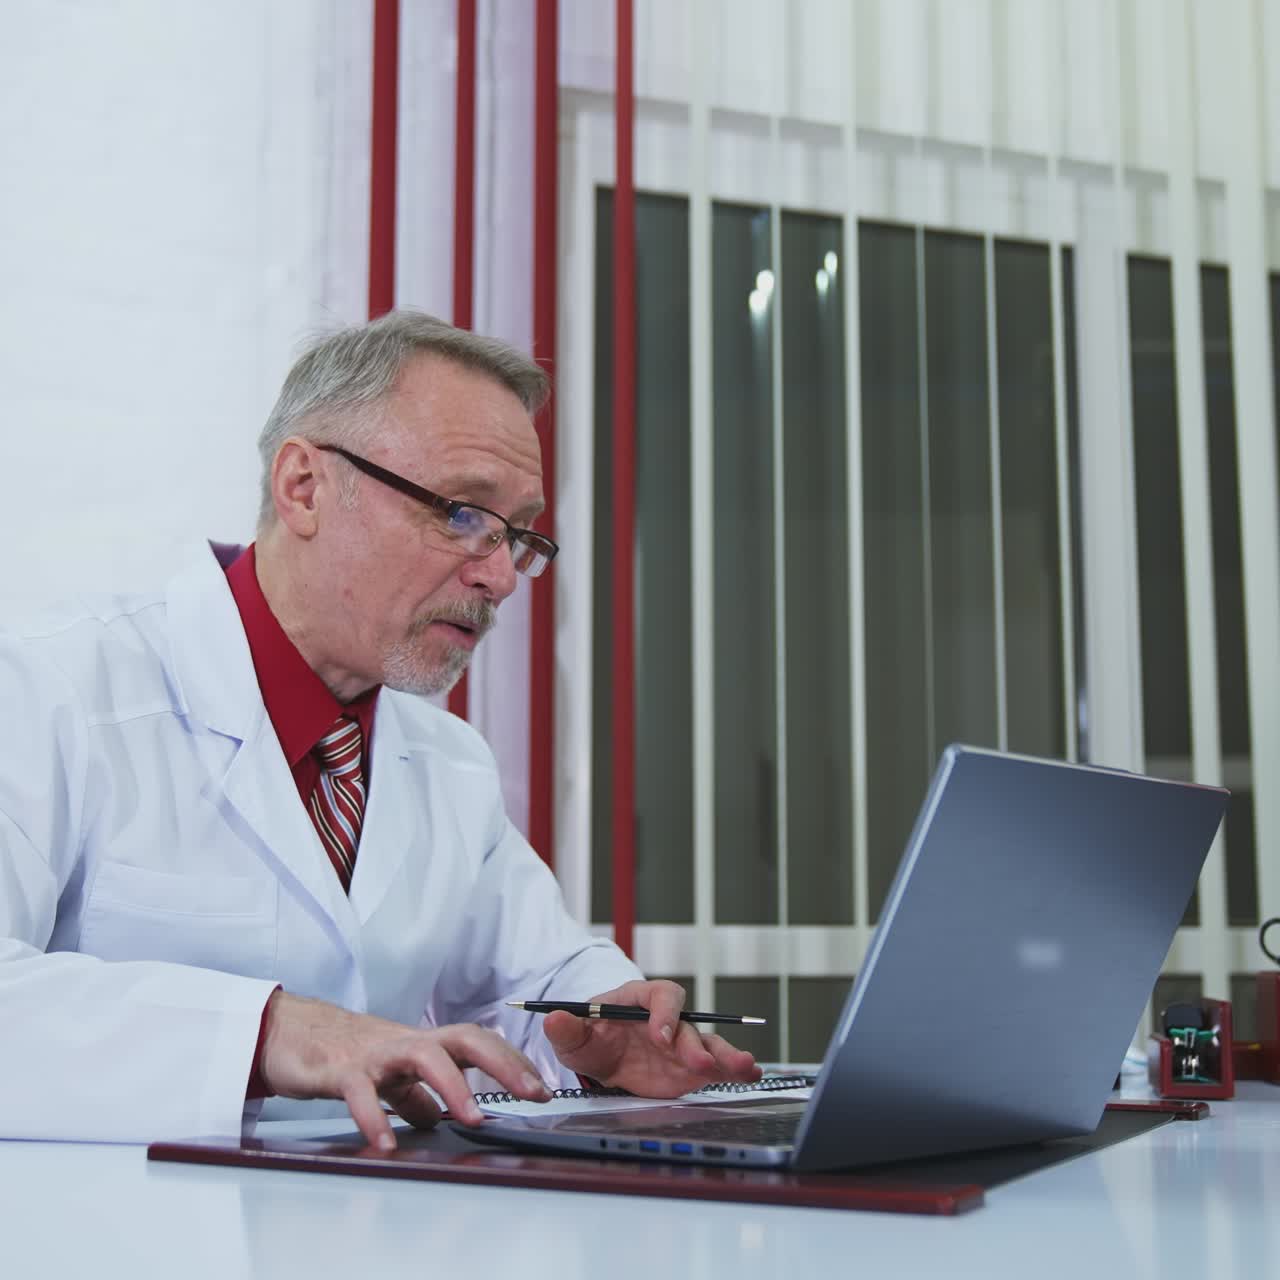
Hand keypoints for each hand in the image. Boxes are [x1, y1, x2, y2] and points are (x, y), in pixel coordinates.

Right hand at [258, 991, 552, 1150]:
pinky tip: (387, 1145)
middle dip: (503, 1063)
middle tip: (533, 1092)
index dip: (512, 1062)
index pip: (477, 1044)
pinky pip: (360, 1092)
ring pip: (422, 1056)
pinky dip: (374, 1119)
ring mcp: (374, 1053)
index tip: (542, 1088)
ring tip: (474, 1118)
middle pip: (464, 1040)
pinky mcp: (339, 1069)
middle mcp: (405, 1043)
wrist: (287, 1030)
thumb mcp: (389, 1075)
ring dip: (452, 1086)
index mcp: (422, 1045)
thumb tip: (441, 1118)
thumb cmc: (343, 1051)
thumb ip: (416, 1095)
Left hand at [541, 979, 762, 1097]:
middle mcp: (667, 1019)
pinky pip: (718, 1066)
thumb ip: (566, 1029)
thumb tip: (553, 1018)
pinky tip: (752, 1074)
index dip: (663, 1014)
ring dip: (727, 1055)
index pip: (660, 996)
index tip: (659, 1036)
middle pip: (688, 1024)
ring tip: (745, 1067)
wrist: (603, 1060)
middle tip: (697, 1063)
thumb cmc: (592, 1038)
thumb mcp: (574, 1037)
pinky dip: (736, 1069)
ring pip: (709, 1044)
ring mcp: (683, 1044)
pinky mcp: (692, 1069)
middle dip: (693, 1043)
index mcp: (640, 1000)